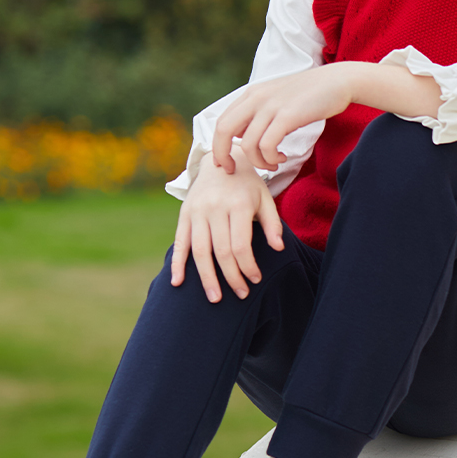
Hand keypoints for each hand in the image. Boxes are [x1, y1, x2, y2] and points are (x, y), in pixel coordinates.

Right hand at [171, 147, 283, 302]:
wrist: (221, 159)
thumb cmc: (247, 184)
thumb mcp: (265, 198)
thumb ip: (273, 223)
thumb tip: (278, 248)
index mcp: (237, 205)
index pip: (241, 245)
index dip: (247, 267)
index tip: (255, 280)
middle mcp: (214, 208)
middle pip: (221, 252)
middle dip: (231, 277)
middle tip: (241, 295)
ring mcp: (196, 211)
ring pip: (199, 251)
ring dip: (206, 278)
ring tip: (215, 298)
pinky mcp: (184, 214)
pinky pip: (179, 242)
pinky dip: (177, 263)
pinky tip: (177, 282)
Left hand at [212, 65, 354, 172]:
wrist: (337, 81)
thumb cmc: (310, 94)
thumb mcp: (277, 98)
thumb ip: (258, 113)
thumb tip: (242, 136)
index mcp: (251, 94)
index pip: (221, 121)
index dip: (217, 145)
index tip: (224, 162)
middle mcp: (256, 98)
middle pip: (223, 130)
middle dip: (223, 155)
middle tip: (233, 170)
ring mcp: (271, 106)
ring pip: (248, 144)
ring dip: (258, 161)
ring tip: (273, 163)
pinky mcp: (287, 115)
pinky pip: (267, 145)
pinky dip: (272, 157)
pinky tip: (283, 157)